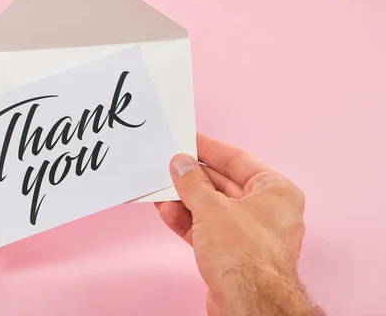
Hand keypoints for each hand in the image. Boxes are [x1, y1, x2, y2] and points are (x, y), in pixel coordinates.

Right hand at [156, 134, 323, 315]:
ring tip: (162, 188)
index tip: (189, 139)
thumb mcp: (211, 208)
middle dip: (193, 177)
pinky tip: (167, 212)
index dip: (210, 149)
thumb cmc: (245, 256)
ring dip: (186, 199)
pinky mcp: (234, 254)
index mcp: (276, 192)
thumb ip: (192, 183)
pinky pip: (208, 229)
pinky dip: (188, 221)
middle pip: (223, 184)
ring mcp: (250, 234)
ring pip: (213, 208)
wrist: (247, 305)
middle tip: (169, 164)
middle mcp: (267, 211)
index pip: (238, 160)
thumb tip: (180, 164)